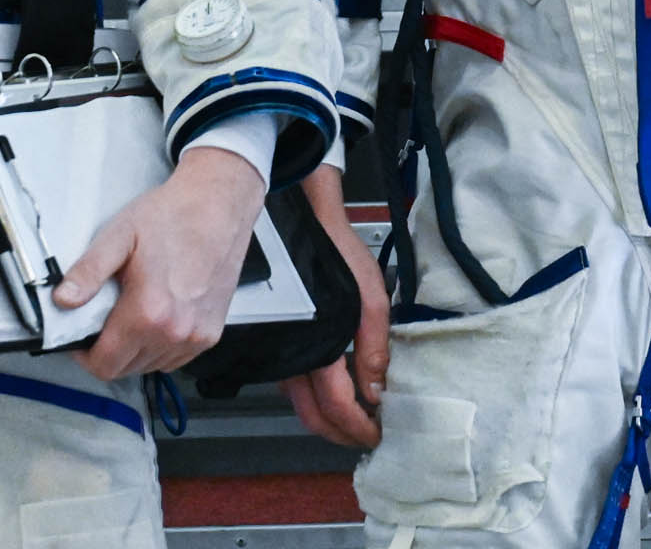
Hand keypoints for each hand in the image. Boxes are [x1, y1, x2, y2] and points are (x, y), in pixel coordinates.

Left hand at [58, 145, 265, 379]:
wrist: (217, 206)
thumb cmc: (172, 217)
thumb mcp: (119, 236)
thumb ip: (88, 271)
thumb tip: (64, 300)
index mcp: (149, 312)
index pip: (105, 365)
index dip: (85, 355)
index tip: (81, 338)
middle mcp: (175, 332)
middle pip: (126, 369)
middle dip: (108, 351)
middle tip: (105, 318)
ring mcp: (196, 336)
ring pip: (150, 365)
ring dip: (135, 350)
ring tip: (133, 313)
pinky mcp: (210, 333)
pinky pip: (175, 358)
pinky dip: (160, 346)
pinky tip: (157, 317)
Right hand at [281, 165, 388, 448]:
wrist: (300, 215)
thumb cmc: (334, 250)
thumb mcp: (369, 295)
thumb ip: (374, 346)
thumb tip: (376, 390)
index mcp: (315, 347)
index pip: (337, 408)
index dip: (359, 428)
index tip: (377, 435)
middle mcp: (289, 355)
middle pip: (312, 417)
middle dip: (341, 434)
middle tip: (366, 436)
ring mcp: (277, 348)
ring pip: (298, 402)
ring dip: (326, 417)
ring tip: (356, 416)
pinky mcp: (273, 337)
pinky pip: (289, 380)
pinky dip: (311, 395)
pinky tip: (331, 389)